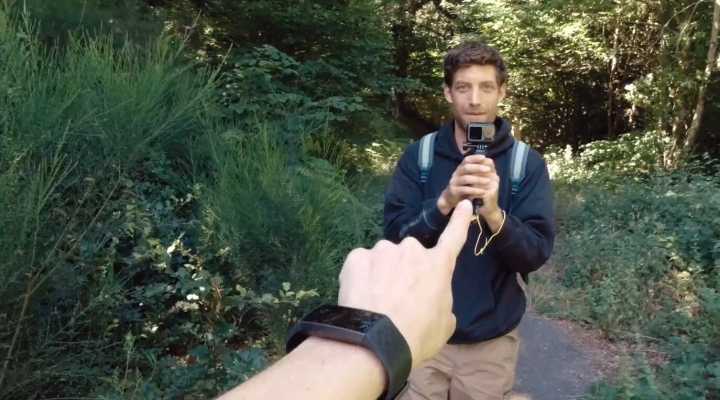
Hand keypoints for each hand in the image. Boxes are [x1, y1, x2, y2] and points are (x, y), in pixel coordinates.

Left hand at [337, 200, 473, 367]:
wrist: (376, 341)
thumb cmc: (417, 336)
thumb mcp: (444, 323)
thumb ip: (442, 300)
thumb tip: (433, 298)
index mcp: (437, 265)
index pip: (453, 237)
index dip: (459, 220)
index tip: (463, 203)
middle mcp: (411, 250)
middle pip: (409, 255)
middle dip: (405, 270)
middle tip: (399, 298)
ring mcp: (382, 250)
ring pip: (383, 259)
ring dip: (382, 274)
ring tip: (378, 302)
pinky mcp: (357, 257)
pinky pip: (361, 264)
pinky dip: (361, 278)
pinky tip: (361, 298)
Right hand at [437, 155, 500, 219]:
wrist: (453, 199)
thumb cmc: (465, 187)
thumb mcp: (472, 177)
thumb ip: (480, 170)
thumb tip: (490, 161)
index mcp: (461, 168)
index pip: (467, 160)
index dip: (475, 158)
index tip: (484, 157)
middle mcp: (456, 173)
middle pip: (466, 167)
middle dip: (478, 167)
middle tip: (488, 169)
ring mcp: (454, 182)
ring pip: (465, 178)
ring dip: (478, 179)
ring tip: (488, 181)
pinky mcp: (454, 191)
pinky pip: (464, 190)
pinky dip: (475, 190)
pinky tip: (483, 192)